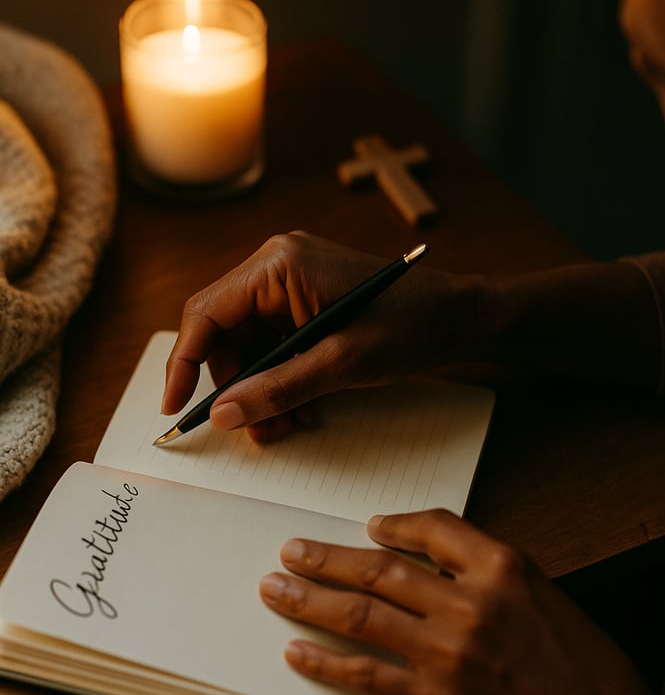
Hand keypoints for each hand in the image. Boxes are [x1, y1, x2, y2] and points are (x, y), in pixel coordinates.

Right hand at [162, 232, 476, 441]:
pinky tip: (297, 409)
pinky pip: (274, 344)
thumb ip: (277, 389)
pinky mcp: (307, 302)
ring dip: (258, 389)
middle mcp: (277, 266)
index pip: (207, 313)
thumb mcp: (340, 365)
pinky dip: (279, 379)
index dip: (186, 363)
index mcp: (278, 265)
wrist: (458, 318)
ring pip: (249, 344)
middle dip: (234, 385)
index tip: (176, 406)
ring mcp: (292, 283)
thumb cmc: (409, 327)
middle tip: (251, 430)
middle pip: (224, 332)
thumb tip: (223, 414)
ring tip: (280, 428)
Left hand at [259, 508, 658, 694]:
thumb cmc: (585, 668)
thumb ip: (492, 577)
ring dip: (310, 600)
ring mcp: (448, 652)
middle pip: (380, 569)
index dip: (394, 524)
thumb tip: (435, 568)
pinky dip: (326, 662)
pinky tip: (297, 652)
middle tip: (291, 552)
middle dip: (326, 559)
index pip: (434, 526)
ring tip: (275, 589)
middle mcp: (470, 603)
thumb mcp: (547, 597)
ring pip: (362, 615)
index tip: (370, 527)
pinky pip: (367, 674)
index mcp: (504, 568)